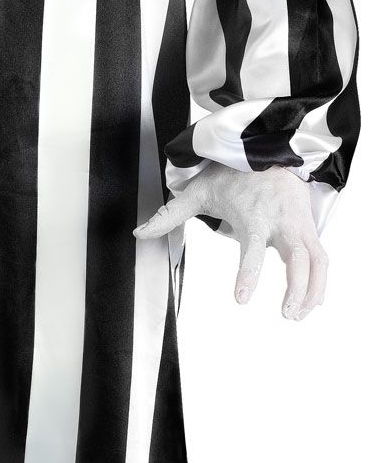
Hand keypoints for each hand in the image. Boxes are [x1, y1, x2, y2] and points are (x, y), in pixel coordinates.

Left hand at [134, 164, 327, 319]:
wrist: (267, 148)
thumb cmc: (232, 173)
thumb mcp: (197, 191)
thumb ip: (169, 215)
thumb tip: (139, 233)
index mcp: (253, 216)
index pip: (252, 249)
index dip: (248, 275)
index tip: (240, 299)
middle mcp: (281, 222)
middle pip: (298, 258)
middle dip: (297, 288)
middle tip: (286, 314)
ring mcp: (299, 224)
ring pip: (317, 261)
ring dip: (313, 290)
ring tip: (298, 314)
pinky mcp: (310, 227)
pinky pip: (322, 257)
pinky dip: (320, 281)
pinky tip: (312, 301)